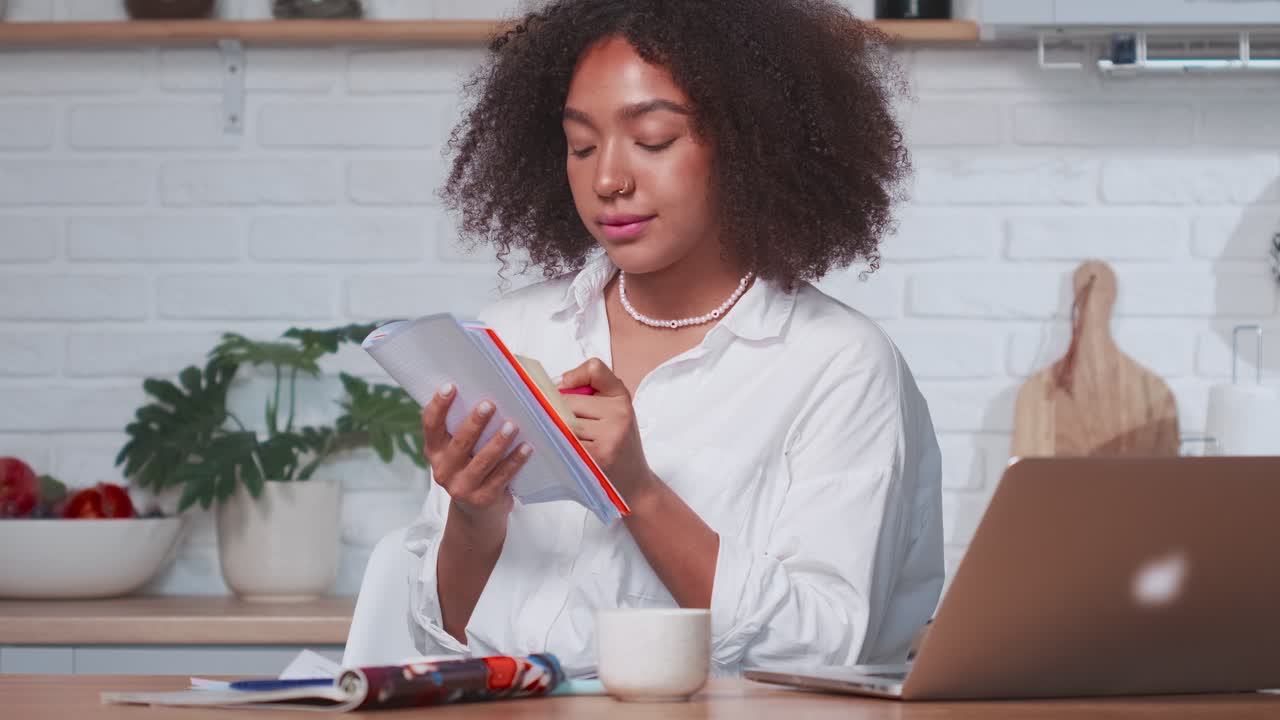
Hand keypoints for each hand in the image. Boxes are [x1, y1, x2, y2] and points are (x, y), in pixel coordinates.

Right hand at [421, 383, 532, 526]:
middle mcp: (443, 470)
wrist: (477, 514)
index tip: (450, 386)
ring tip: (512, 425)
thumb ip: (461, 430)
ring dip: (499, 441)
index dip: (438, 406)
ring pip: (482, 460)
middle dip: (475, 422)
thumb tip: (482, 392)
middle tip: (489, 404)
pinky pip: (502, 476)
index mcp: (435, 452)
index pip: (430, 426)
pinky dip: (515, 461)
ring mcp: (462, 488)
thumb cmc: (470, 469)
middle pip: (460, 442)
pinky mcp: (483, 499)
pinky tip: (526, 448)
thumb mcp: (457, 453)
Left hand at [557, 359, 657, 500]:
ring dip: (558, 431)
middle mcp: (619, 413)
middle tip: (569, 428)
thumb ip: (591, 391)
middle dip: (560, 412)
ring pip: (565, 421)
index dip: (574, 375)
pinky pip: (566, 442)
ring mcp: (610, 435)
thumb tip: (556, 386)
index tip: (565, 387)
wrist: (635, 483)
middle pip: (569, 400)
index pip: (595, 369)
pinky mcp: (599, 456)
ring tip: (570, 442)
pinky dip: (560, 447)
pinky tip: (568, 454)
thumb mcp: (614, 412)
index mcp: (621, 397)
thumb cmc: (617, 445)